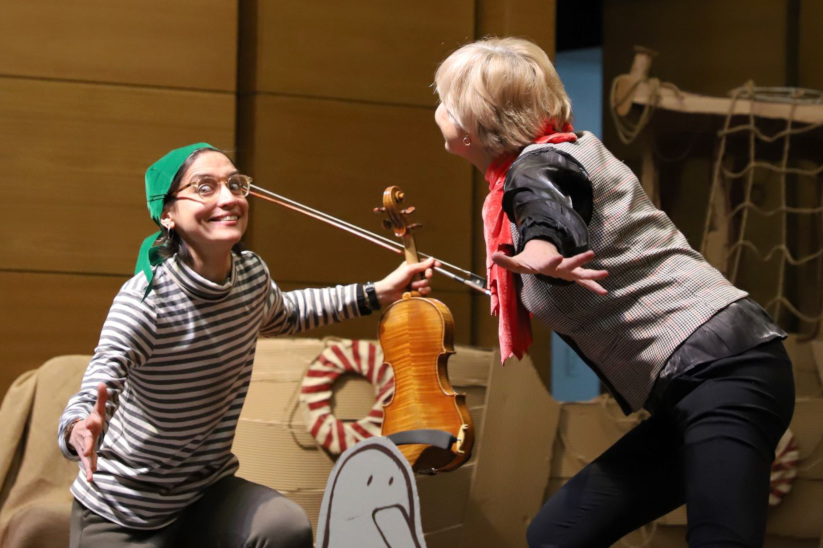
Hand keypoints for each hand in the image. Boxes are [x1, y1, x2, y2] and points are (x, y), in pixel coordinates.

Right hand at [68, 383, 107, 481]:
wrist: (77, 433)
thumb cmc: (92, 420)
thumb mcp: (97, 410)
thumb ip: (101, 398)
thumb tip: (103, 383)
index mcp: (90, 426)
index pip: (91, 424)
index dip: (91, 424)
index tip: (91, 423)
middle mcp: (85, 438)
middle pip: (86, 442)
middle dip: (86, 446)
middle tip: (87, 451)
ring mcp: (85, 447)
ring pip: (85, 456)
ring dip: (88, 463)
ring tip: (91, 473)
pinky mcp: (87, 456)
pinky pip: (87, 464)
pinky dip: (89, 470)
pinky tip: (91, 479)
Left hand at [373, 257, 437, 305]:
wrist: (389, 292)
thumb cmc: (396, 279)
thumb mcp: (408, 269)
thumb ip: (421, 265)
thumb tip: (432, 259)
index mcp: (413, 266)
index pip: (426, 263)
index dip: (433, 264)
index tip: (438, 265)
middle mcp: (416, 274)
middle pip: (429, 273)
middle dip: (428, 275)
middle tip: (427, 276)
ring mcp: (417, 283)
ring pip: (428, 283)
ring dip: (422, 284)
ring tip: (414, 286)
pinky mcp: (418, 291)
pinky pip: (426, 290)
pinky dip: (423, 291)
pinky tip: (417, 291)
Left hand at [491, 239, 608, 294]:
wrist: (541, 254)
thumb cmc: (529, 260)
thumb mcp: (517, 262)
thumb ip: (507, 261)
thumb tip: (493, 256)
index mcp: (546, 263)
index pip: (548, 262)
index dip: (551, 260)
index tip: (556, 257)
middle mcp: (559, 266)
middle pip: (570, 264)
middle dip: (579, 260)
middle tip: (591, 254)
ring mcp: (567, 270)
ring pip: (581, 272)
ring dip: (592, 274)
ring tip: (606, 274)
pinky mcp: (572, 275)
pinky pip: (584, 282)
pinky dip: (593, 286)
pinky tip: (604, 292)